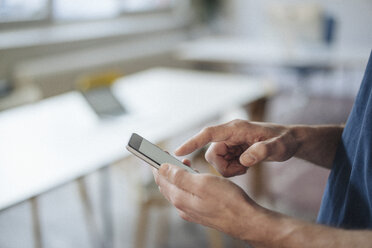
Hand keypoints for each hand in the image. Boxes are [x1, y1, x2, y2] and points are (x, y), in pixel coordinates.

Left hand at [152, 163, 262, 239]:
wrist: (245, 220)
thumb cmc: (227, 200)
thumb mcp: (202, 183)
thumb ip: (179, 176)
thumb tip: (162, 168)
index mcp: (179, 198)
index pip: (160, 178)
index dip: (156, 164)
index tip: (157, 152)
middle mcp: (182, 206)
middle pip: (166, 184)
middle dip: (166, 169)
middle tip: (171, 155)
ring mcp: (190, 210)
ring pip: (176, 189)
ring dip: (177, 175)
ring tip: (186, 163)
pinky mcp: (199, 211)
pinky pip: (186, 195)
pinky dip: (186, 183)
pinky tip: (195, 178)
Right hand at [175, 119, 298, 176]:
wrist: (289, 141)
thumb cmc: (284, 141)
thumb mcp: (279, 147)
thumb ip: (262, 151)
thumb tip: (245, 159)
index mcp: (236, 129)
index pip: (208, 134)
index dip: (192, 142)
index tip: (178, 152)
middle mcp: (229, 134)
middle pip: (211, 153)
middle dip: (223, 166)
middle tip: (243, 170)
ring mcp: (230, 142)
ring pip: (216, 161)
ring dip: (229, 169)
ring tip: (247, 168)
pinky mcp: (232, 149)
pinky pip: (223, 163)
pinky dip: (232, 169)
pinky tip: (246, 166)